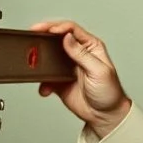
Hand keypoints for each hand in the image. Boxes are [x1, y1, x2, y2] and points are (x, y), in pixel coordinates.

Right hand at [31, 20, 131, 138]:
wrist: (105, 116)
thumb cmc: (109, 93)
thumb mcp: (99, 71)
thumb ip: (82, 54)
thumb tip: (67, 37)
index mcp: (91, 47)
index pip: (72, 30)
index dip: (57, 27)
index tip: (46, 30)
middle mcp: (78, 54)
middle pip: (57, 39)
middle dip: (44, 37)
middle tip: (32, 35)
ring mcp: (68, 67)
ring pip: (49, 57)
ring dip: (41, 60)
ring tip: (34, 61)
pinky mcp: (60, 81)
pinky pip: (47, 77)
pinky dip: (43, 82)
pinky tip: (45, 88)